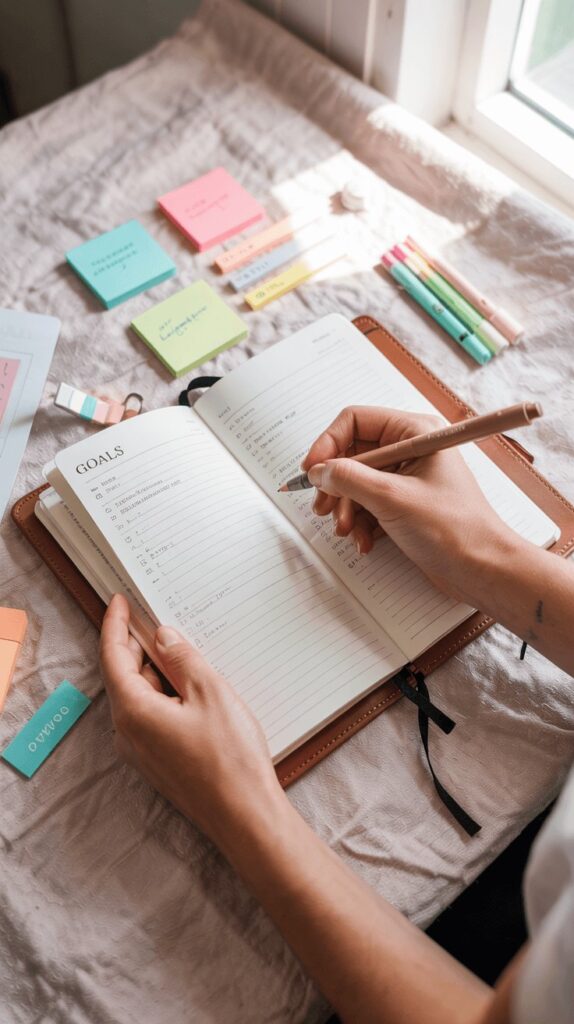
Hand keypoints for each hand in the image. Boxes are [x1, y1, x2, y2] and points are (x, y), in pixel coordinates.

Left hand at [100, 594, 283, 846]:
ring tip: (181, 649)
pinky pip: (152, 717)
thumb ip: (183, 659)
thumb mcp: (210, 693)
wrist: (245, 817)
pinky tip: (190, 686)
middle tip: (153, 617)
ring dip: (155, 671)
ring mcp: (142, 751)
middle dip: (136, 646)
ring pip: (140, 698)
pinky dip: (164, 694)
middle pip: (124, 676)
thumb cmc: (230, 758)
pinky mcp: (159, 762)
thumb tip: (164, 638)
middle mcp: (128, 733)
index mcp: (133, 711)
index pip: (113, 657)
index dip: (115, 625)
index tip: (118, 601)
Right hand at [302, 406, 510, 597]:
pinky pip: (368, 504)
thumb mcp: (391, 498)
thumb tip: (318, 470)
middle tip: (324, 508)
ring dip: (346, 508)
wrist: (482, 569)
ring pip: (357, 482)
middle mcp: (410, 449)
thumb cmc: (453, 529)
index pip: (356, 421)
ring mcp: (408, 477)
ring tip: (347, 530)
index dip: (328, 444)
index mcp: (415, 432)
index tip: (311, 471)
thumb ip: (348, 478)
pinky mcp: (406, 503)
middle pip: (353, 454)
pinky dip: (360, 522)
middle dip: (336, 484)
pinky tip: (364, 541)